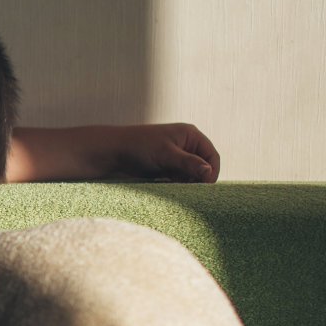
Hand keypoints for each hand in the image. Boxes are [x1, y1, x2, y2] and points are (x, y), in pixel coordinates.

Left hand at [104, 123, 219, 182]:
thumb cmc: (139, 147)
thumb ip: (188, 163)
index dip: (211, 171)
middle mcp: (187, 145)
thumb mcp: (165, 155)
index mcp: (191, 135)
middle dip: (198, 178)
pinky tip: (166, 184)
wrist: (113, 151)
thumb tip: (209, 171)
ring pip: (192, 175)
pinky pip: (180, 179)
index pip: (212, 156)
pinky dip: (177, 184)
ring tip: (172, 184)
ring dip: (187, 183)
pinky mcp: (168, 167)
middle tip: (187, 189)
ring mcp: (178, 156)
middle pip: (204, 167)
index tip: (205, 187)